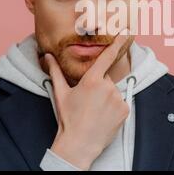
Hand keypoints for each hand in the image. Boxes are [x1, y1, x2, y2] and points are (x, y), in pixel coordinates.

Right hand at [43, 30, 129, 169]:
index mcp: (92, 80)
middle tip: (89, 102)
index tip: (126, 31)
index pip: (107, 56)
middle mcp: (107, 86)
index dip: (117, 42)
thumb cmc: (68, 118)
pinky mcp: (125, 109)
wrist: (80, 143)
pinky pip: (121, 103)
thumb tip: (47, 56)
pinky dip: (115, 108)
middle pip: (106, 80)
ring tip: (95, 111)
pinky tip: (104, 116)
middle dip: (99, 87)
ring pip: (113, 92)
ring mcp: (117, 98)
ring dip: (107, 98)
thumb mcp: (61, 93)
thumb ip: (55, 71)